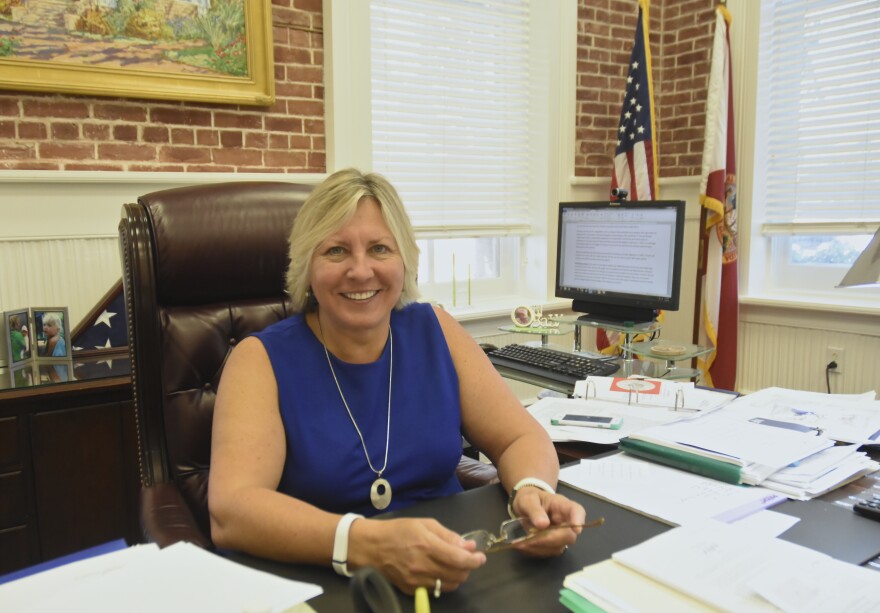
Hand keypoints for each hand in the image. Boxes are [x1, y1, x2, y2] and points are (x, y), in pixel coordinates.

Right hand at [350, 517, 485, 594]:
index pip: (460, 559)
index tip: (480, 556)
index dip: (475, 560)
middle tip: (466, 559)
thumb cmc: (399, 530)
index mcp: (427, 546)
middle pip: (458, 575)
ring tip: (453, 565)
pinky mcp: (411, 590)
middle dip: (467, 567)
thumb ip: (448, 536)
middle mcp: (423, 566)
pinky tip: (437, 571)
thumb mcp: (425, 524)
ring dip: (457, 576)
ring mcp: (417, 581)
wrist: (371, 547)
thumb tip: (468, 545)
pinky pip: (436, 590)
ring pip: (449, 585)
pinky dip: (442, 582)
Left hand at [510, 489, 586, 556]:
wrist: (525, 506)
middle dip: (550, 539)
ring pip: (557, 548)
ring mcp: (560, 536)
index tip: (576, 530)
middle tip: (530, 538)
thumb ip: (535, 510)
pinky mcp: (552, 545)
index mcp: (564, 506)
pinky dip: (534, 551)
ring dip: (539, 547)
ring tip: (521, 543)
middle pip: (569, 536)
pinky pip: (547, 552)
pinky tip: (522, 545)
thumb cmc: (530, 499)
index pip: (577, 512)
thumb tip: (543, 524)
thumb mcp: (528, 499)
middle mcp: (566, 522)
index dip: (578, 521)